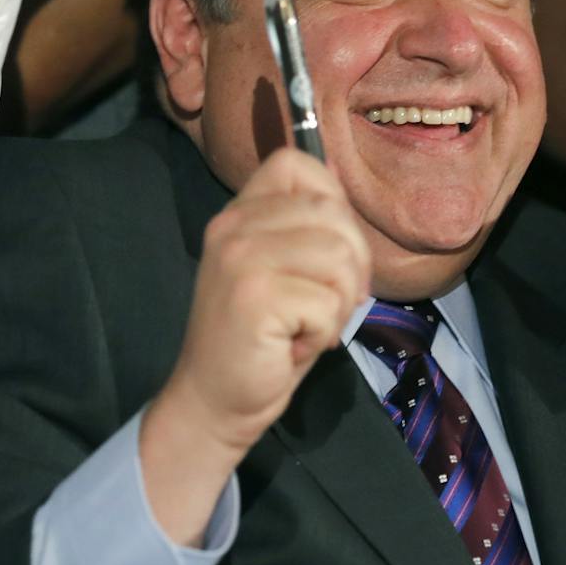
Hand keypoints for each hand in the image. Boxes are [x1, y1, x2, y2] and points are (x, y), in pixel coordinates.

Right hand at [140, 149, 368, 541]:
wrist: (213, 400)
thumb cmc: (261, 339)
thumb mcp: (281, 269)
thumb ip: (305, 227)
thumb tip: (340, 183)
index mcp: (239, 213)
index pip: (295, 164)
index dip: (332, 199)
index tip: (329, 249)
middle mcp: (234, 226)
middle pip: (333, 213)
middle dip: (352, 264)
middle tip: (329, 304)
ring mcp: (241, 259)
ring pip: (340, 256)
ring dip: (341, 301)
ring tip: (311, 324)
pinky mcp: (254, 298)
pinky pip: (329, 302)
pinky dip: (326, 331)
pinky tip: (295, 344)